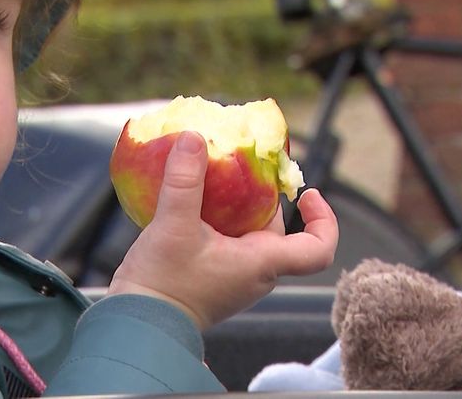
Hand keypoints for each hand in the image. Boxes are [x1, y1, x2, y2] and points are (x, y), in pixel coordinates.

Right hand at [107, 131, 337, 330]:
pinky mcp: (211, 277)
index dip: (324, 220)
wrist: (138, 322)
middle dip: (260, 196)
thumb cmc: (164, 285)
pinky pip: (225, 241)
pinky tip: (190, 200)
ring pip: (246, 233)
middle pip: (274, 228)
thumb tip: (194, 138)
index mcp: (261, 263)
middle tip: (239, 167)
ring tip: (210, 178)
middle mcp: (254, 273)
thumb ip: (184, 180)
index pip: (318, 249)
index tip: (308, 194)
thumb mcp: (173, 225)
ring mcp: (233, 277)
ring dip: (234, 205)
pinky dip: (216, 217)